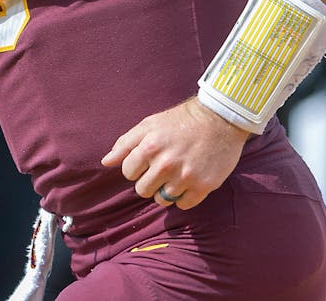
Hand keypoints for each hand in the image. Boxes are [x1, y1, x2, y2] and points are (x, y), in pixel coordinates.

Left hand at [101, 96, 249, 209]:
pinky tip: (189, 180)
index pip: (128, 172)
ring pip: (162, 200)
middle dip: (149, 180)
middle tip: (163, 167)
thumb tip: (106, 162)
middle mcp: (166, 164)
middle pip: (143, 190)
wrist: (220, 119)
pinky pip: (182, 205)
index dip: (136, 167)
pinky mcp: (204, 186)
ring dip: (166, 189)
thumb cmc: (181, 121)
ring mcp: (185, 177)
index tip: (148, 159)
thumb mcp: (150, 124)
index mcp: (150, 146)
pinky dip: (183, 197)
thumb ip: (125, 143)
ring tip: (177, 173)